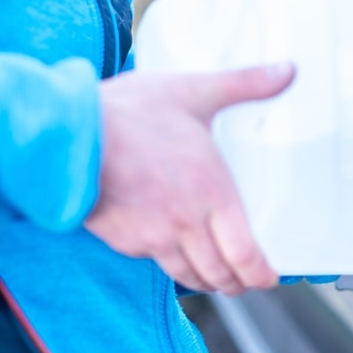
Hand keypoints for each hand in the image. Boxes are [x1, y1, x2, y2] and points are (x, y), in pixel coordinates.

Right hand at [86, 63, 295, 294]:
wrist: (64, 132)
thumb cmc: (129, 112)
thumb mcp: (193, 91)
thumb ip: (245, 84)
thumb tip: (289, 69)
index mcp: (213, 194)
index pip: (245, 256)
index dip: (261, 275)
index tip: (269, 276)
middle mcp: (187, 224)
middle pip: (221, 275)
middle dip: (238, 283)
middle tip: (246, 279)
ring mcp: (153, 237)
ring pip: (189, 276)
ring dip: (208, 281)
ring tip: (217, 276)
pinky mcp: (124, 241)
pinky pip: (156, 262)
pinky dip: (172, 263)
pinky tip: (177, 252)